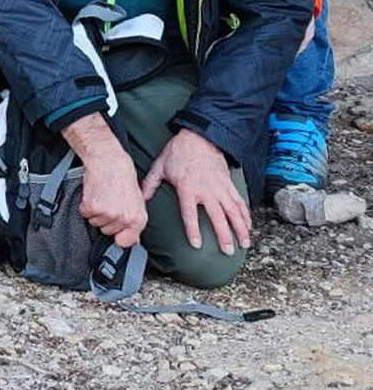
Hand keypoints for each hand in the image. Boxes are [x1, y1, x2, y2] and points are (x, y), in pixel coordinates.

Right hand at [61, 113, 146, 247]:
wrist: (109, 161)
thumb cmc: (123, 178)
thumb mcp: (137, 202)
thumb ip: (135, 223)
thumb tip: (134, 240)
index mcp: (138, 219)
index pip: (124, 242)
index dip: (118, 235)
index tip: (115, 227)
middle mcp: (124, 218)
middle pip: (106, 231)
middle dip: (105, 219)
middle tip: (109, 202)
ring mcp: (108, 213)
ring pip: (95, 223)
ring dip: (95, 212)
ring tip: (102, 196)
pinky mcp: (92, 207)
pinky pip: (85, 214)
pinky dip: (85, 205)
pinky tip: (94, 194)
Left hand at [142, 129, 250, 256]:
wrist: (199, 137)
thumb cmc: (177, 152)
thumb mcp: (159, 166)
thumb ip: (150, 184)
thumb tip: (140, 199)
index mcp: (187, 188)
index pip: (190, 214)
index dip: (193, 231)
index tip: (197, 245)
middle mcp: (206, 190)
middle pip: (217, 217)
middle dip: (224, 235)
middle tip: (227, 251)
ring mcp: (220, 188)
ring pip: (233, 212)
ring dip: (240, 228)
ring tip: (244, 244)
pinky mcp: (229, 184)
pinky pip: (239, 202)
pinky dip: (246, 215)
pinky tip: (248, 227)